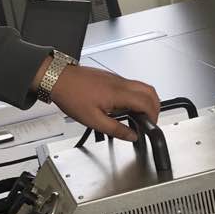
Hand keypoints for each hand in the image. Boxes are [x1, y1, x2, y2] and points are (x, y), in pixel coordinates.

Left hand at [41, 62, 159, 140]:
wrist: (58, 78)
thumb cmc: (71, 96)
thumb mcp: (92, 120)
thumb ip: (115, 129)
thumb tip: (131, 136)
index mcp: (118, 93)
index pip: (146, 103)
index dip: (153, 116)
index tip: (150, 126)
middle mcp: (120, 83)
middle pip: (150, 91)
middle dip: (155, 107)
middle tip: (150, 120)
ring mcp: (116, 78)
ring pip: (142, 86)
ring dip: (146, 101)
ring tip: (139, 116)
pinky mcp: (111, 78)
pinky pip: (131, 85)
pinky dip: (136, 96)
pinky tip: (125, 107)